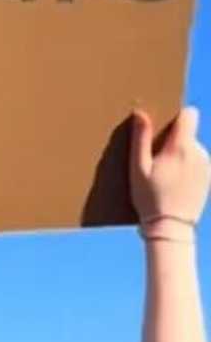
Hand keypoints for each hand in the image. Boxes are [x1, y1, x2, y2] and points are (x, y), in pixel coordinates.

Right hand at [130, 107, 209, 229]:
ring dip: (180, 154)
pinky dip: (187, 166)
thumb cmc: (149, 198)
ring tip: (165, 175)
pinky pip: (197, 161)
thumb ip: (140, 139)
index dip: (177, 116)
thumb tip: (141, 113)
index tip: (163, 126)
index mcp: (180, 147)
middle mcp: (198, 152)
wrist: (171, 227)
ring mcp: (206, 165)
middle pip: (188, 133)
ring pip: (192, 148)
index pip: (189, 114)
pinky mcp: (209, 176)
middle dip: (174, 139)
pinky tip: (175, 183)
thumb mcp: (138, 169)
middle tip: (157, 159)